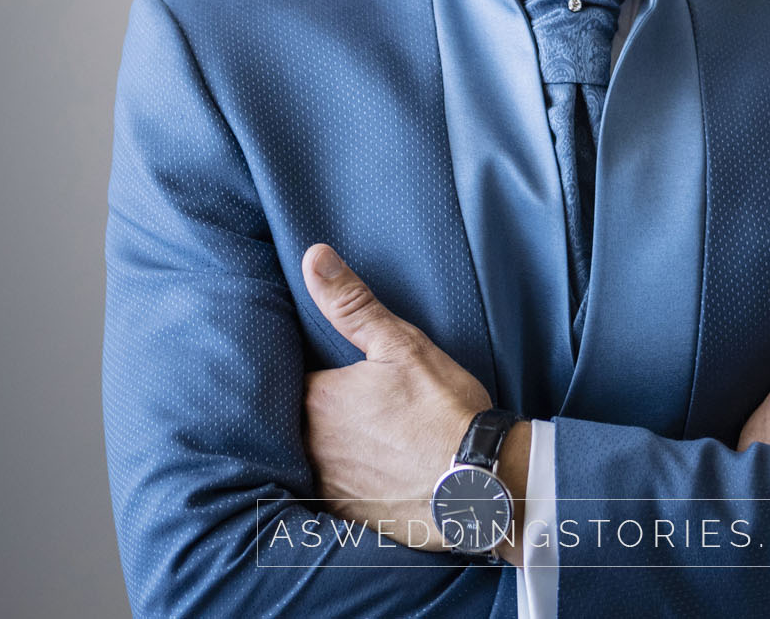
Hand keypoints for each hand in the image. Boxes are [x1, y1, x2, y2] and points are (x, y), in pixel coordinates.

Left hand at [300, 243, 527, 559]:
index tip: (331, 365)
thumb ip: (352, 303)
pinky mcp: (342, 513)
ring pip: (309, 453)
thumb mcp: (402, 344)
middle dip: (317, 406)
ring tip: (362, 436)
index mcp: (317, 396)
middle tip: (354, 402)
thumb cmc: (443, 412)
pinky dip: (341, 478)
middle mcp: (309, 443)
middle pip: (295, 415)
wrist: (477, 487)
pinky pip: (326, 489)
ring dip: (327, 444)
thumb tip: (314, 256)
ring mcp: (324, 483)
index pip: (291, 372)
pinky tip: (369, 470)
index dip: (311, 366)